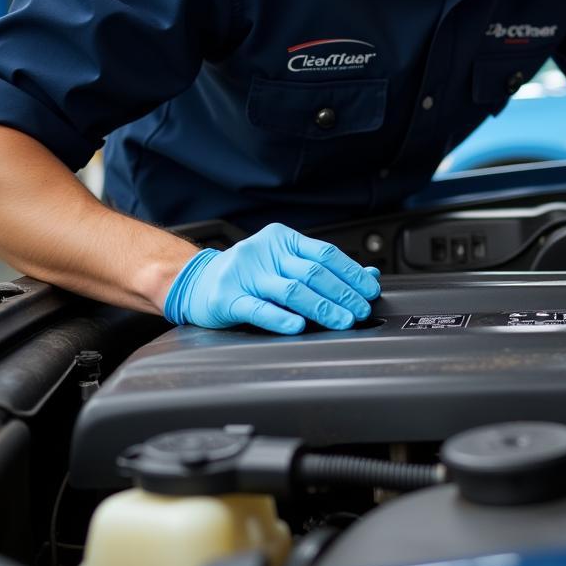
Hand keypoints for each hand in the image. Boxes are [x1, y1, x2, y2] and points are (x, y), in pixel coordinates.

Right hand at [163, 223, 380, 333]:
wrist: (196, 281)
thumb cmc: (248, 273)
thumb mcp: (286, 263)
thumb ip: (324, 269)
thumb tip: (369, 275)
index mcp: (283, 239)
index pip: (325, 254)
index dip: (351, 273)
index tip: (369, 290)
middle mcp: (265, 252)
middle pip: (312, 273)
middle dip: (342, 294)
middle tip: (360, 310)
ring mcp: (245, 274)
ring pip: (291, 290)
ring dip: (321, 308)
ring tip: (341, 320)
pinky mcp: (227, 298)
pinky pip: (258, 309)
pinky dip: (281, 318)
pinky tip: (298, 326)